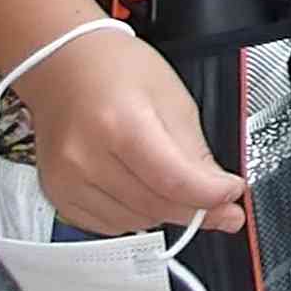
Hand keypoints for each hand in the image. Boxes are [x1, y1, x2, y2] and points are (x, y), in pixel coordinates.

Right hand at [17, 21, 245, 236]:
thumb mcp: (172, 97)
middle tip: (217, 200)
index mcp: (120, 124)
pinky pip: (110, 226)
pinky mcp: (58, 195)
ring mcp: (67, 180)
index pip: (174, 181)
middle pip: (157, 206)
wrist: (63, 65)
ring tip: (171, 182)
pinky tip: (142, 189)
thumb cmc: (116, 70)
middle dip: (196, 208)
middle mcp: (86, 157)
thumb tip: (222, 195)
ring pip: (137, 221)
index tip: (232, 192)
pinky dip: (135, 214)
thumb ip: (197, 152)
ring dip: (165, 210)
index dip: (211, 195)